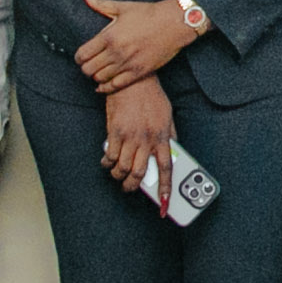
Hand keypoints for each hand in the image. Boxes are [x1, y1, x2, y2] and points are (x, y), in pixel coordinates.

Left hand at [76, 0, 196, 91]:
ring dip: (96, 76)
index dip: (79, 57)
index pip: (82, 54)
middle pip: (88, 69)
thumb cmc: (148, 13)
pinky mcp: (138, 72)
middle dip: (86, 67)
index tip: (82, 56)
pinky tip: (104, 85)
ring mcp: (127, 64)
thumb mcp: (123, 7)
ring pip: (100, 79)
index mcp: (109, 36)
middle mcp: (116, 52)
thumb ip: (100, 3)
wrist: (174, 23)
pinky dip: (106, 88)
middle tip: (89, 64)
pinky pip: (115, 86)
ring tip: (99, 71)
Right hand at [100, 74, 176, 192]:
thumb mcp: (167, 115)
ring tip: (118, 175)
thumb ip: (170, 134)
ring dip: (119, 176)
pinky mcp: (114, 132)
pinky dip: (107, 163)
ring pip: (123, 168)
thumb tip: (173, 150)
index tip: (165, 201)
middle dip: (133, 186)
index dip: (165, 187)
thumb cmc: (151, 96)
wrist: (132, 81)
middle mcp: (146, 139)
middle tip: (129, 188)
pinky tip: (108, 162)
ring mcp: (129, 136)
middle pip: (139, 173)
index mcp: (162, 136)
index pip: (166, 167)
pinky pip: (110, 156)